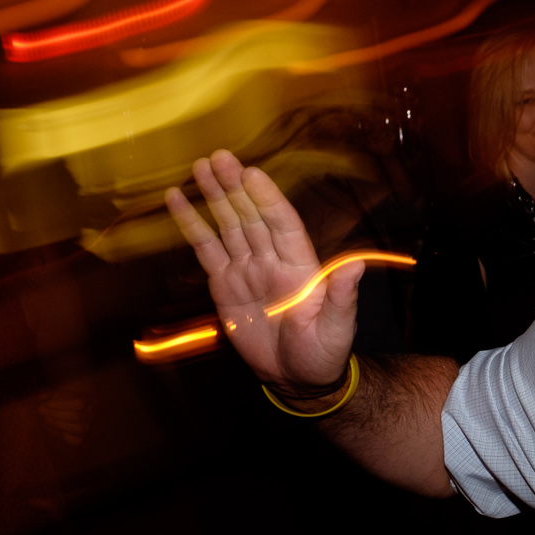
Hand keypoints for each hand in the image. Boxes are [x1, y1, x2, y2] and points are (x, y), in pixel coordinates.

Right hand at [165, 149, 359, 391]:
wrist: (297, 377)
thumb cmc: (323, 353)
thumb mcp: (337, 328)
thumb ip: (342, 296)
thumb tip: (357, 265)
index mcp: (301, 266)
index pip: (282, 224)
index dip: (267, 199)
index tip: (251, 174)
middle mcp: (272, 260)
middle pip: (251, 216)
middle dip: (235, 187)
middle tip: (218, 157)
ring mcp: (247, 269)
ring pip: (228, 225)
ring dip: (215, 196)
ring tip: (200, 166)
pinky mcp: (224, 283)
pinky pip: (205, 248)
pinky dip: (191, 223)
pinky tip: (178, 199)